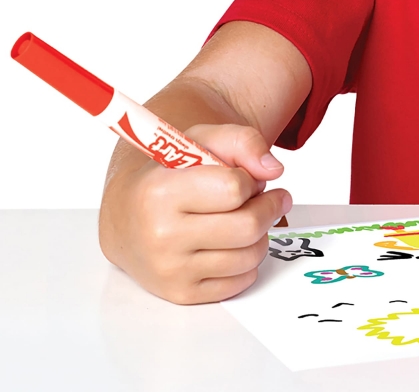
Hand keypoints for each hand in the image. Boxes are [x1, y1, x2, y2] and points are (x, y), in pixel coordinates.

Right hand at [99, 124, 291, 303]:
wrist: (128, 217)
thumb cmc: (170, 174)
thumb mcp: (202, 140)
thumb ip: (243, 142)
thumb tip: (274, 169)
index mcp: (161, 192)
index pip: (234, 188)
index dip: (250, 180)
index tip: (246, 177)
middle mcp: (162, 235)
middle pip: (248, 226)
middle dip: (269, 207)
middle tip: (268, 197)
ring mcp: (170, 270)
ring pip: (249, 256)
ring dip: (262, 233)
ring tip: (248, 217)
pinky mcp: (181, 293)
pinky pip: (240, 282)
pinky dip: (249, 260)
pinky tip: (236, 242)